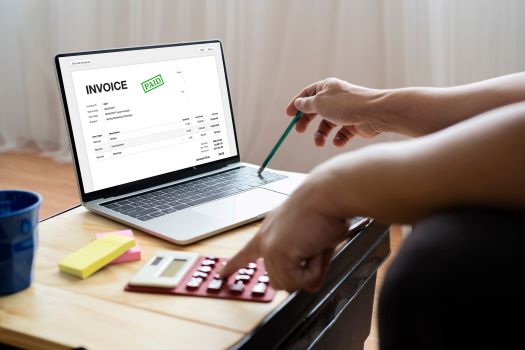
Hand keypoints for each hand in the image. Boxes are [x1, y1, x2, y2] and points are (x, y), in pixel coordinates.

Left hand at [220, 175, 349, 291]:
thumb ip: (309, 264)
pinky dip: (312, 270)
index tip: (221, 273)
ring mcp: (269, 248)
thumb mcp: (315, 242)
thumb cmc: (325, 210)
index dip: (234, 264)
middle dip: (301, 274)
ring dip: (309, 271)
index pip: (247, 252)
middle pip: (280, 281)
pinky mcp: (277, 252)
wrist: (327, 195)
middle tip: (314, 252)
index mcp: (270, 232)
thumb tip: (310, 284)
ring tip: (315, 246)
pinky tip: (314, 249)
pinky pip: (297, 281)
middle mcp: (266, 239)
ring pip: (289, 284)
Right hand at [286, 78, 388, 146]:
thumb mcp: (319, 103)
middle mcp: (336, 98)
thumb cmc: (346, 105)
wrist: (374, 113)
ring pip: (327, 124)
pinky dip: (338, 139)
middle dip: (306, 121)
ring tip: (319, 143)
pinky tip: (338, 141)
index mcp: (327, 87)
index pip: (308, 93)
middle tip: (299, 131)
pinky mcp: (354, 123)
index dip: (297, 103)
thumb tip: (299, 103)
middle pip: (316, 110)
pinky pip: (341, 133)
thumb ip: (307, 104)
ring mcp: (345, 111)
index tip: (288, 115)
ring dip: (321, 135)